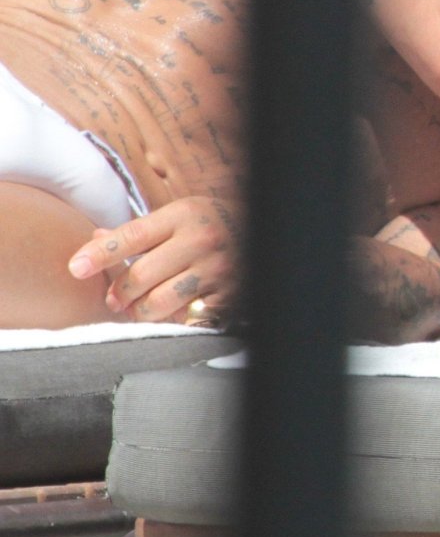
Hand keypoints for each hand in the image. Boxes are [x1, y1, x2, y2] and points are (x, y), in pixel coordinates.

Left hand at [67, 195, 240, 324]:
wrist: (266, 231)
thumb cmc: (213, 225)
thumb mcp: (180, 216)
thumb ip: (141, 231)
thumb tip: (96, 239)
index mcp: (185, 215)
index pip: (132, 236)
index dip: (100, 254)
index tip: (77, 268)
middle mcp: (202, 240)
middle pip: (141, 275)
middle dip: (119, 293)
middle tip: (114, 299)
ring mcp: (217, 270)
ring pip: (160, 302)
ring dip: (140, 311)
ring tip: (138, 309)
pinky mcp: (228, 295)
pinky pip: (186, 318)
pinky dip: (172, 321)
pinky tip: (170, 315)